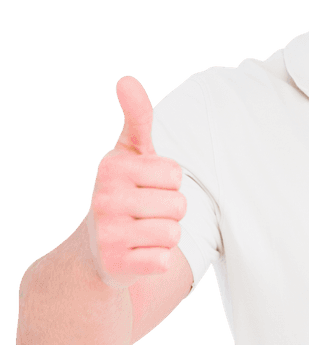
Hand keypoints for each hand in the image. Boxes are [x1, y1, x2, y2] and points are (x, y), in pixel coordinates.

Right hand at [86, 77, 186, 288]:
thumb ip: (137, 118)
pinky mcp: (115, 265)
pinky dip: (157, 260)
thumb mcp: (128, 154)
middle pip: (180, 204)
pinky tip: (137, 256)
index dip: (169, 183)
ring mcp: (107, 233)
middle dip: (169, 212)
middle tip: (143, 215)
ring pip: (175, 232)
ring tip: (141, 233)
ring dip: (165, 236)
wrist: (92, 254)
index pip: (176, 173)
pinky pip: (165, 260)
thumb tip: (126, 79)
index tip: (145, 186)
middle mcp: (104, 198)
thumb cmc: (123, 193)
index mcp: (111, 167)